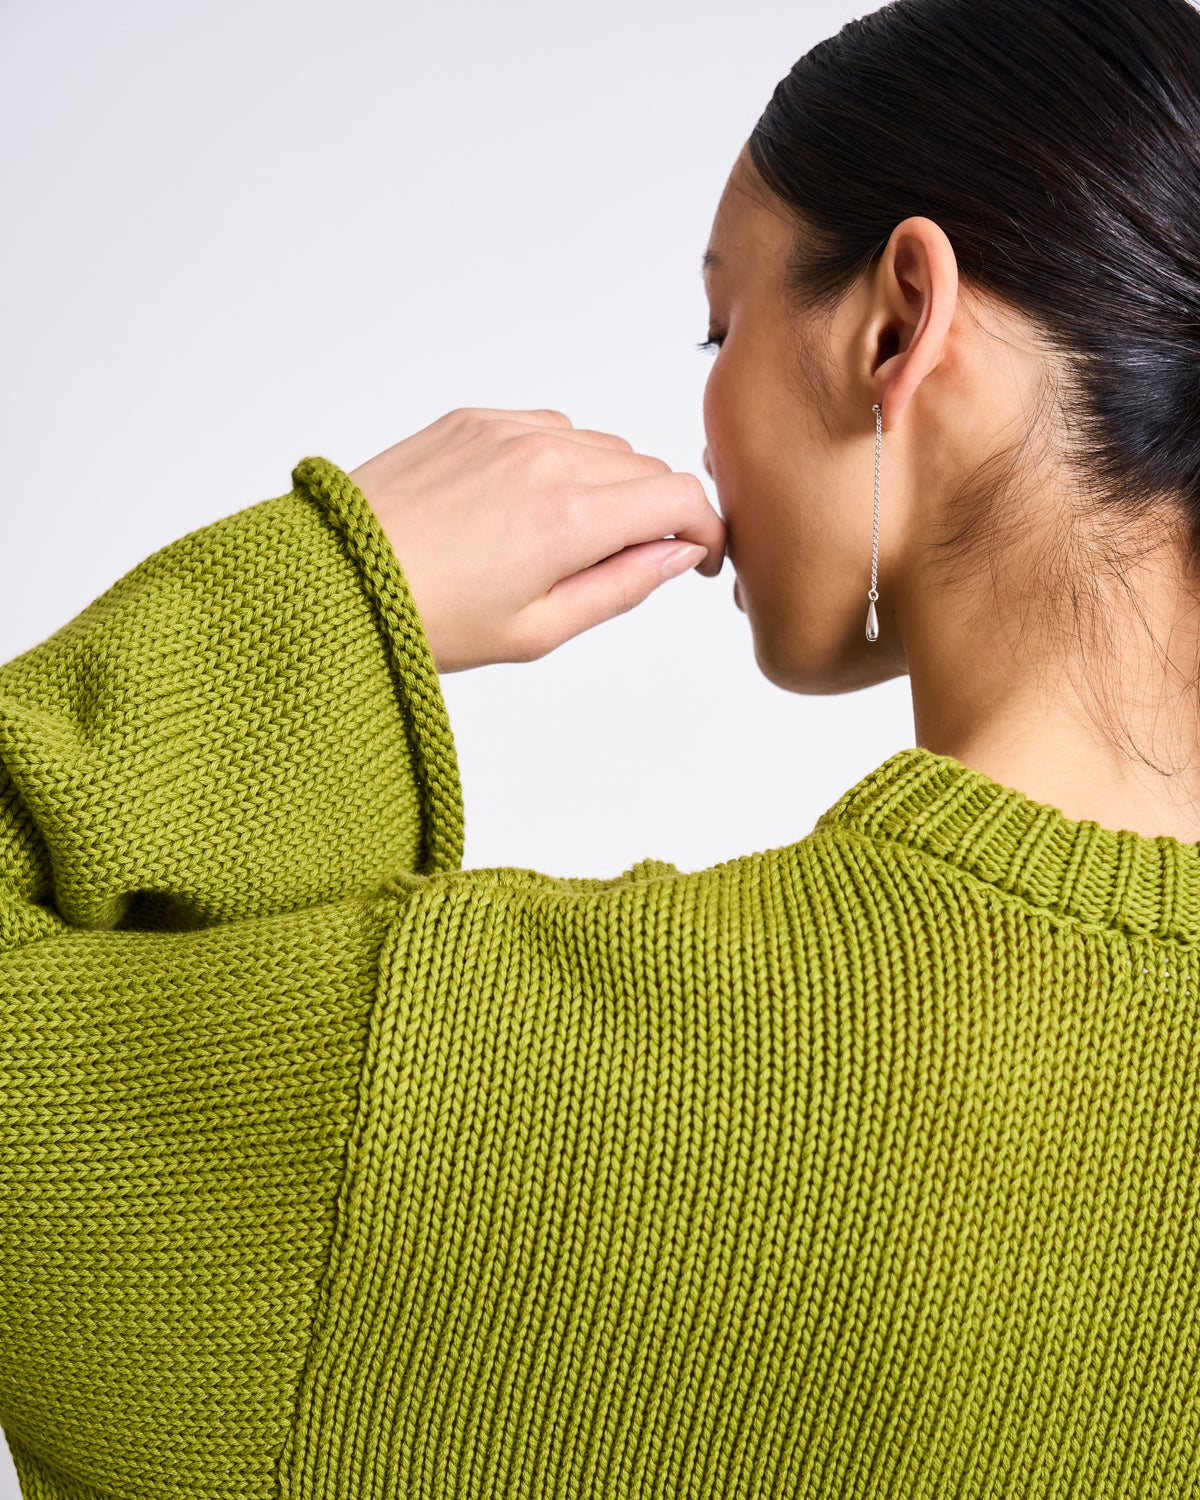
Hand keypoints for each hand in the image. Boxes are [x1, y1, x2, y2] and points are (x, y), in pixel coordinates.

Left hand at [347, 407, 726, 673]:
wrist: (334, 578)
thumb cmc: (426, 617)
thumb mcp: (538, 630)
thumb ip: (623, 587)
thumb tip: (678, 555)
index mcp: (570, 516)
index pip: (681, 497)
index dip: (705, 531)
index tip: (696, 561)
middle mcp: (547, 456)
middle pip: (647, 468)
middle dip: (656, 514)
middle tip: (628, 562)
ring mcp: (508, 428)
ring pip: (602, 444)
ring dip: (609, 485)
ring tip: (566, 541)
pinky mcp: (474, 416)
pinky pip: (550, 427)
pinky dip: (562, 460)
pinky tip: (528, 507)